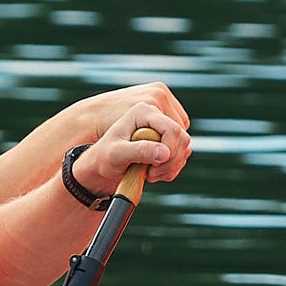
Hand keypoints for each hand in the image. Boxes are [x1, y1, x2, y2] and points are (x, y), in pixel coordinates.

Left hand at [72, 99, 188, 197]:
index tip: (154, 167)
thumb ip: (139, 151)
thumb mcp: (116, 154)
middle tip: (152, 174)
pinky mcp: (165, 138)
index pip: (173, 129)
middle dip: (171, 161)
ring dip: (172, 166)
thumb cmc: (103, 156)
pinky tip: (154, 173)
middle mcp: (155, 114)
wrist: (100, 163)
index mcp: (143, 110)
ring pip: (184, 147)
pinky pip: (181, 152)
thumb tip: (165, 152)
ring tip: (151, 174)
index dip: (169, 151)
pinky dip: (172, 167)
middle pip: (182, 138)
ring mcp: (161, 126)